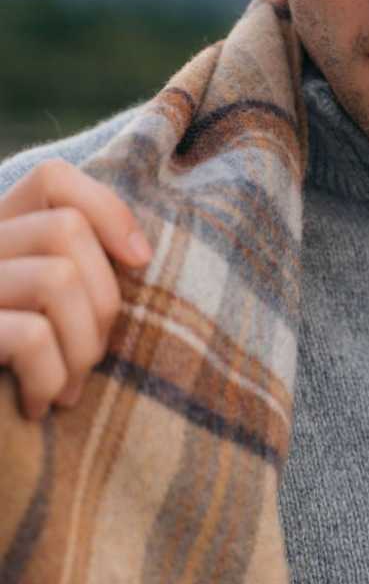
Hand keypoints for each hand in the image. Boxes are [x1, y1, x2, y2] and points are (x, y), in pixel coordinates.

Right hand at [0, 159, 151, 420]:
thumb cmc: (10, 378)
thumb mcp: (44, 312)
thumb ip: (72, 271)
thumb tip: (139, 256)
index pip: (52, 179)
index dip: (107, 208)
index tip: (141, 261)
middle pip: (67, 230)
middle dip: (104, 300)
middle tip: (94, 357)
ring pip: (57, 278)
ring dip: (82, 346)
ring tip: (71, 389)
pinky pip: (29, 336)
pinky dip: (51, 376)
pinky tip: (40, 405)